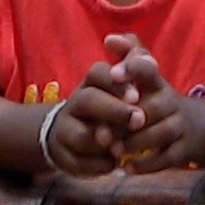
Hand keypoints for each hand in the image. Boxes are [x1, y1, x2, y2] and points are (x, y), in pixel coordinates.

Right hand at [45, 37, 149, 175]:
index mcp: (90, 84)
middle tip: (138, 119)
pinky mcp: (65, 158)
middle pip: (88, 101)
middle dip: (114, 110)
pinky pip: (80, 164)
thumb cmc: (108, 106)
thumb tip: (118, 38)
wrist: (72, 137)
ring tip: (124, 148)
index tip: (136, 95)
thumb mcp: (122, 81)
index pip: (97, 73)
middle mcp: (74, 104)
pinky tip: (114, 164)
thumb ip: (131, 58)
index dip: (115, 82)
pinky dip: (99, 166)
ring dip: (106, 143)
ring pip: (82, 135)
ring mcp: (66, 131)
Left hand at [110, 38, 204, 172]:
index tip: (113, 73)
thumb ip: (128, 56)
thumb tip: (109, 38)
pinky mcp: (184, 149)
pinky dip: (147, 165)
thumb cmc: (156, 101)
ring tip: (112, 151)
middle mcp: (170, 101)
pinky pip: (168, 157)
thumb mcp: (146, 79)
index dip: (133, 69)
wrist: (195, 128)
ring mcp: (180, 126)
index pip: (149, 68)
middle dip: (128, 119)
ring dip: (135, 143)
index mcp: (157, 83)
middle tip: (101, 132)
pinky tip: (126, 169)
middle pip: (153, 107)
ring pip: (160, 134)